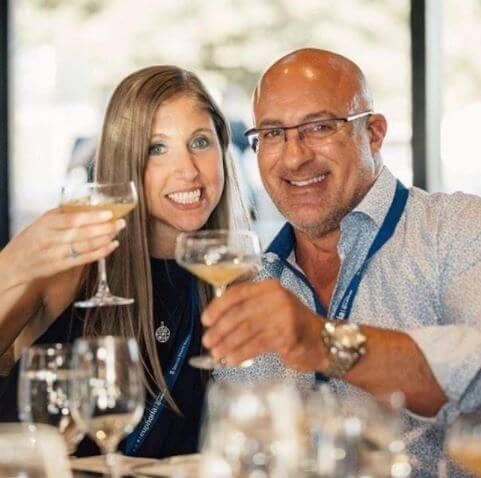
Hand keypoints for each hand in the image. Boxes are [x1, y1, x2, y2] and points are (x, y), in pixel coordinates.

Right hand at [1, 208, 124, 287]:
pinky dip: (101, 252)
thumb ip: (64, 213)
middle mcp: (52, 239)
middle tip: (120, 221)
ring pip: (86, 245)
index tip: (108, 212)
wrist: (15, 264)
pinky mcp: (62, 266)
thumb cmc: (32, 239)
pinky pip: (85, 258)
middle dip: (105, 227)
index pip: (73, 219)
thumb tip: (88, 202)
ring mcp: (57, 254)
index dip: (92, 217)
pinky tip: (112, 245)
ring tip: (118, 230)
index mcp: (47, 224)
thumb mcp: (43, 221)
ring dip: (106, 238)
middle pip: (83, 233)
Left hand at [201, 279, 328, 371]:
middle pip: (240, 312)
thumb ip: (250, 308)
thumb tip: (217, 322)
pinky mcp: (287, 336)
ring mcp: (284, 316)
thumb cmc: (294, 325)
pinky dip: (241, 353)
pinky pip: (256, 345)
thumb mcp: (273, 307)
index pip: (238, 293)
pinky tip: (231, 359)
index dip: (218, 306)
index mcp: (270, 287)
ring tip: (217, 353)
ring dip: (228, 343)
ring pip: (246, 330)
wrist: (324, 341)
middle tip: (208, 340)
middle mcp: (277, 298)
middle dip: (220, 329)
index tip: (206, 319)